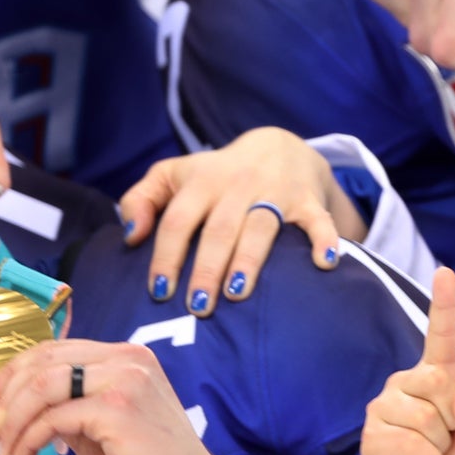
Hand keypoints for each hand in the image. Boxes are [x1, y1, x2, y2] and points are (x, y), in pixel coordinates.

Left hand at [0, 338, 242, 454]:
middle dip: (6, 396)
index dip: (13, 372)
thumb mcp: (101, 432)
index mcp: (127, 358)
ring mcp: (125, 379)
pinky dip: (27, 441)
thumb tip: (21, 406)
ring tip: (5, 453)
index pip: (56, 349)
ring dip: (13, 421)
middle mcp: (128, 358)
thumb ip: (70, 409)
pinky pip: (53, 418)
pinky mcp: (118, 408)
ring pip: (43, 385)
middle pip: (44, 360)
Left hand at [118, 128, 359, 314]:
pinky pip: (318, 220)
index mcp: (201, 182)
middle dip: (207, 267)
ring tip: (238, 293)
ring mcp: (275, 192)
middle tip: (197, 306)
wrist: (278, 147)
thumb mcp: (172, 176)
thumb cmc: (214, 175)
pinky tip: (324, 263)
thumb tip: (129, 236)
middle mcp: (237, 185)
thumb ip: (140, 200)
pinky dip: (324, 239)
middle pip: (220, 229)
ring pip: (261, 227)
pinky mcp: (308, 201)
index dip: (166, 255)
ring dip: (249, 260)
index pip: (178, 220)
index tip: (159, 291)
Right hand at [362, 268, 454, 454]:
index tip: (445, 273)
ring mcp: (387, 408)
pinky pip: (410, 440)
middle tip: (449, 442)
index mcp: (440, 379)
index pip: (442, 337)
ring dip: (440, 445)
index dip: (444, 305)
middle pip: (440, 380)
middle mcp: (409, 385)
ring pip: (425, 413)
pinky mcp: (373, 435)